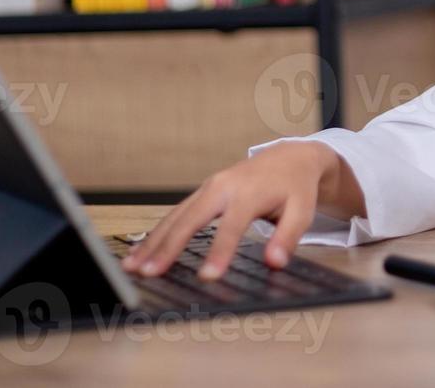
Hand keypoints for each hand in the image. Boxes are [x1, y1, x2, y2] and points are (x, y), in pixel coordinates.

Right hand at [122, 141, 335, 281]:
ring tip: (132, 267)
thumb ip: (288, 237)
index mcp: (248, 192)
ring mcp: (208, 188)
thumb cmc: (295, 188)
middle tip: (150, 274)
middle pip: (190, 218)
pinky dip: (156, 233)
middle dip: (168, 247)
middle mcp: (222, 187)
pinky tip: (140, 251)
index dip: (219, 252)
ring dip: (153, 241)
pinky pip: (175, 214)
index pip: (232, 226)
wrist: (289, 158)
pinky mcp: (202, 193)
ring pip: (175, 216)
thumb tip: (275, 262)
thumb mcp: (302, 211)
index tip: (207, 277)